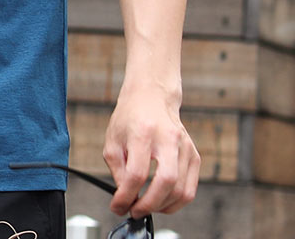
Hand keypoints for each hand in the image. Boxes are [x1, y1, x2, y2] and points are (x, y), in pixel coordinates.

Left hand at [103, 83, 199, 216]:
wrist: (151, 96)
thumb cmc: (130, 117)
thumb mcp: (113, 139)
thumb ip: (117, 170)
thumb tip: (124, 198)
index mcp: (143, 131)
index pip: (137, 173)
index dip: (126, 196)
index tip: (118, 205)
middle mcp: (167, 138)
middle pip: (165, 182)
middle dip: (148, 204)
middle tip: (134, 210)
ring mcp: (185, 147)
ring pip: (180, 190)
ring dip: (161, 206)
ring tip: (145, 205)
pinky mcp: (194, 155)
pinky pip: (189, 189)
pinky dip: (175, 202)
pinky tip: (161, 201)